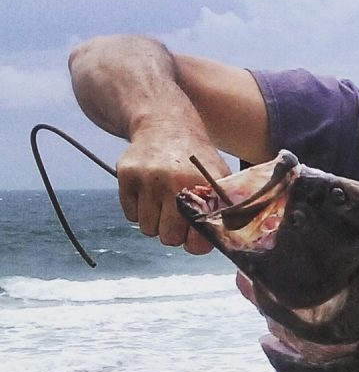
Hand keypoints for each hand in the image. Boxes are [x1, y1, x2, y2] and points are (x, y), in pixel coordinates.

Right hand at [115, 126, 228, 254]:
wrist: (165, 124)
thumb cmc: (194, 161)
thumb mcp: (219, 179)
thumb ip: (219, 214)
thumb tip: (203, 246)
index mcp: (205, 186)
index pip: (197, 239)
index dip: (194, 242)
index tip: (192, 235)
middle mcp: (176, 181)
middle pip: (169, 238)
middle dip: (173, 232)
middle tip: (177, 216)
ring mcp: (149, 178)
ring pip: (148, 229)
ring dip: (155, 222)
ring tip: (163, 202)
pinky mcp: (127, 175)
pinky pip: (131, 216)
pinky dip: (139, 210)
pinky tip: (149, 192)